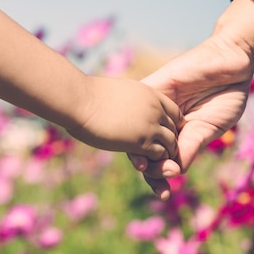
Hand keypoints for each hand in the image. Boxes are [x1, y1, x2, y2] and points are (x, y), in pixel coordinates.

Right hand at [65, 76, 183, 159]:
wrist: (79, 99)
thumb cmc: (87, 94)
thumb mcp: (115, 91)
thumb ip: (125, 99)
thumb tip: (117, 103)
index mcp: (149, 93)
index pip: (173, 111)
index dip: (168, 123)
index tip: (158, 132)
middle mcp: (155, 108)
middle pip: (174, 128)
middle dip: (169, 141)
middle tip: (159, 151)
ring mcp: (150, 124)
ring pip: (171, 144)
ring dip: (164, 155)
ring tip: (152, 160)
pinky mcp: (142, 141)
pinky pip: (160, 155)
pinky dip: (156, 161)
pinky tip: (143, 162)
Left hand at [129, 38, 252, 197]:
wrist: (231, 62)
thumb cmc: (226, 96)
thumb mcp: (210, 128)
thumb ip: (191, 147)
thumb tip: (174, 171)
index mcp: (177, 135)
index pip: (162, 160)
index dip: (159, 177)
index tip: (163, 194)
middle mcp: (162, 123)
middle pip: (145, 149)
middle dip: (147, 169)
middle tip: (153, 181)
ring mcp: (155, 106)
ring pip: (137, 132)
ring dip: (138, 150)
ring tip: (145, 166)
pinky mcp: (153, 87)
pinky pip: (136, 105)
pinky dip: (136, 123)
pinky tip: (139, 137)